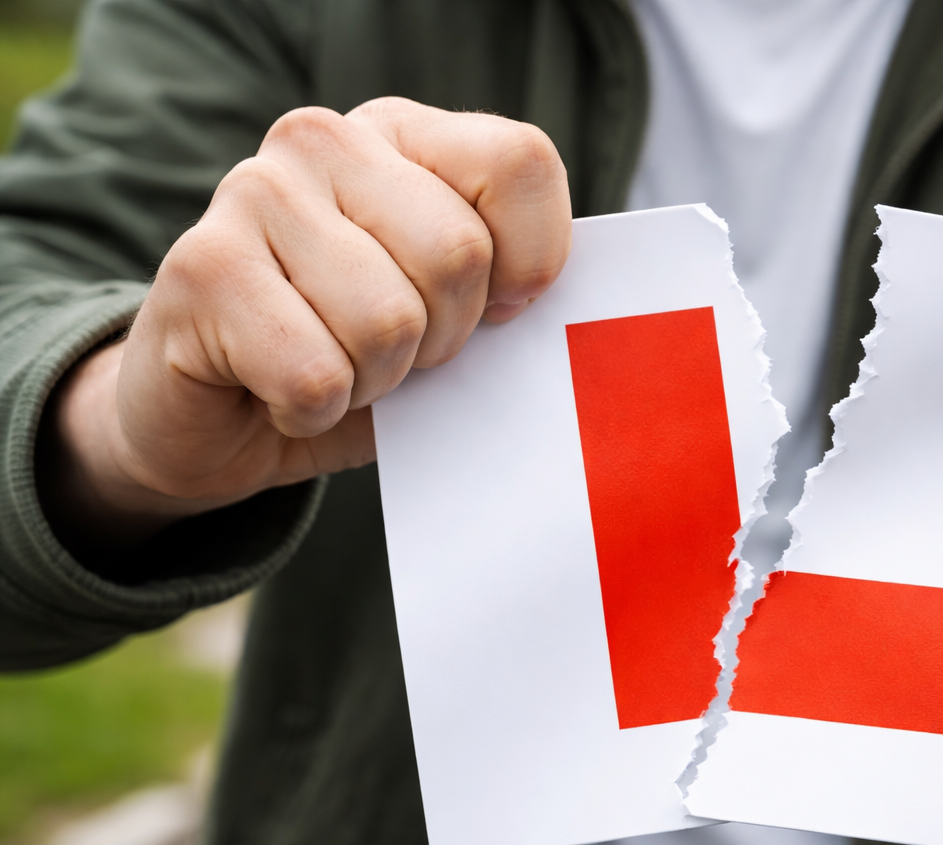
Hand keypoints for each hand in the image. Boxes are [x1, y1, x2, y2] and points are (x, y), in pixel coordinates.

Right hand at [41, 98, 570, 554]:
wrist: (214, 421)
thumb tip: (552, 304)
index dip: (531, 263)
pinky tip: (280, 392)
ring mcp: (253, 193)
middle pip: (459, 254)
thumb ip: (503, 288)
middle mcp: (324, 142)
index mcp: (402, 136)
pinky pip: (316, 374)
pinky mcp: (201, 269)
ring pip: (388, 322)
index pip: (520, 163)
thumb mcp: (450, 318)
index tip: (496, 313)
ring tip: (334, 369)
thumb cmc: (352, 358)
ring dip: (375, 382)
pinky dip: (315, 412)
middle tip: (394, 355)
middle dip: (444, 341)